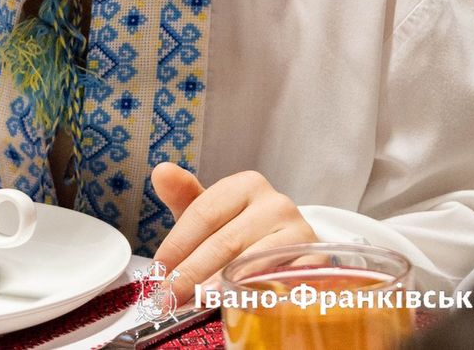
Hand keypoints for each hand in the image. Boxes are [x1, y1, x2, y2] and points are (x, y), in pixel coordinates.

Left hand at [151, 163, 316, 304]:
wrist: (291, 245)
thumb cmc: (244, 228)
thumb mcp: (213, 211)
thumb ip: (185, 195)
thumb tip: (161, 172)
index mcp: (246, 184)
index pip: (204, 212)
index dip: (177, 244)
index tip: (159, 271)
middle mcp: (276, 203)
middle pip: (224, 240)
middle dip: (191, 272)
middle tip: (168, 297)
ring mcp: (299, 232)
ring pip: (251, 261)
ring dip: (220, 284)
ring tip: (196, 301)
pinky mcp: (314, 261)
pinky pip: (283, 278)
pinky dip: (259, 291)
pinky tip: (239, 301)